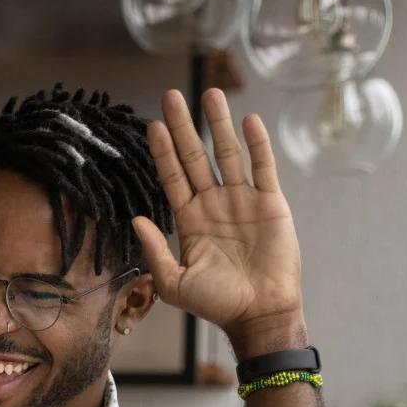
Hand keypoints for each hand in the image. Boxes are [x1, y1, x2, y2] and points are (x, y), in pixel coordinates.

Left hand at [134, 89, 306, 356]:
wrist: (259, 313)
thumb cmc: (216, 303)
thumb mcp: (174, 283)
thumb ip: (155, 250)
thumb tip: (135, 219)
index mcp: (190, 220)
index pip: (172, 177)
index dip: (163, 152)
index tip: (152, 125)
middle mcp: (214, 204)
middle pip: (195, 156)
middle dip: (183, 126)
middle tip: (171, 96)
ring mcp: (242, 201)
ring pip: (228, 153)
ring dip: (219, 124)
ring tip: (210, 93)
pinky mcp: (270, 204)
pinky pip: (262, 167)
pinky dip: (256, 144)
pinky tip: (248, 120)